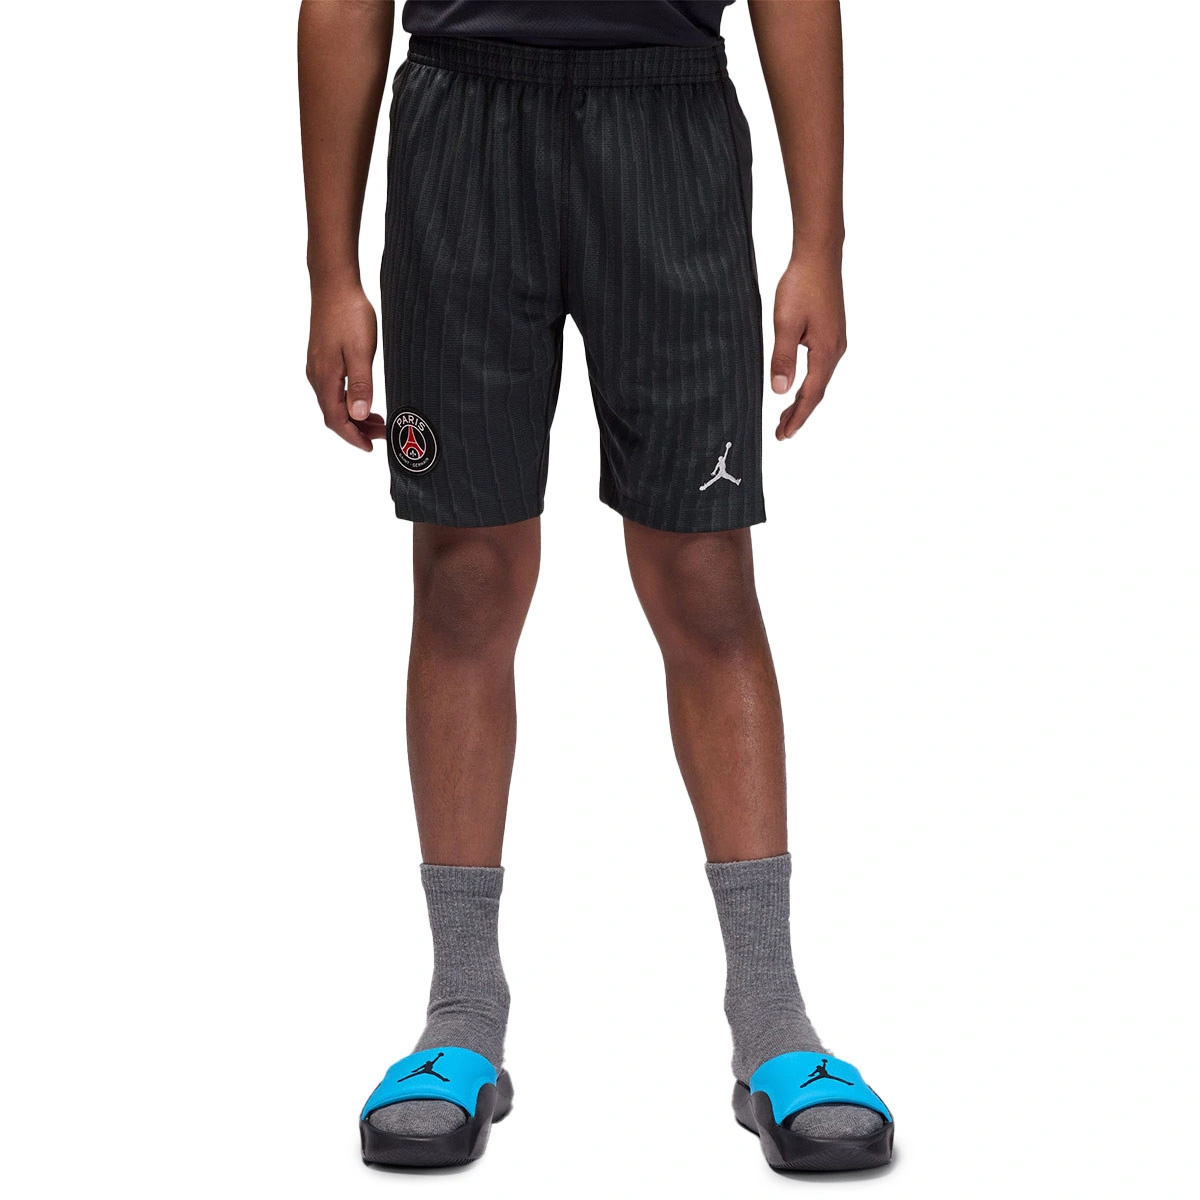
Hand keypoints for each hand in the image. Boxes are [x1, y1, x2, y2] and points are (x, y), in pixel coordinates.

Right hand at [305, 283, 385, 450]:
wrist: (334, 284)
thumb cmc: (349, 315)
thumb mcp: (360, 351)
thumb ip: (360, 385)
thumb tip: (358, 415)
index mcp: (325, 378)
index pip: (336, 420)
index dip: (353, 437)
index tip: (371, 447)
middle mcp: (317, 376)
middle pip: (334, 415)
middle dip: (357, 429)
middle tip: (382, 434)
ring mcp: (318, 367)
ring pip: (334, 403)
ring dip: (354, 416)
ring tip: (378, 420)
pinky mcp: (322, 358)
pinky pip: (334, 390)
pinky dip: (349, 401)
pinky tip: (364, 398)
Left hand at [770, 250, 846, 439]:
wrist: (819, 256)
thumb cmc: (801, 285)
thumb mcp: (785, 323)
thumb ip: (783, 358)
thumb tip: (780, 391)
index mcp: (826, 351)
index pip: (811, 395)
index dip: (797, 417)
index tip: (784, 435)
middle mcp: (836, 350)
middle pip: (817, 391)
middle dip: (799, 413)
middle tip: (782, 433)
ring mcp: (836, 341)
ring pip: (820, 380)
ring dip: (803, 399)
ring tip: (786, 416)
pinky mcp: (832, 333)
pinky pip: (821, 367)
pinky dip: (808, 383)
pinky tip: (798, 385)